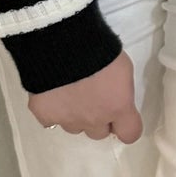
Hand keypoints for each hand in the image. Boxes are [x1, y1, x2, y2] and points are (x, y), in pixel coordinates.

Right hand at [27, 52, 142, 144]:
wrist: (63, 43)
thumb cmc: (100, 50)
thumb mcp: (122, 69)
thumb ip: (119, 92)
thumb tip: (113, 99)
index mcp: (118, 107)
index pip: (130, 134)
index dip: (125, 125)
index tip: (121, 117)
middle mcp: (94, 120)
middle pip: (99, 133)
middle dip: (98, 119)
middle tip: (92, 98)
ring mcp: (68, 120)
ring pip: (74, 127)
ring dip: (75, 115)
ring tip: (70, 92)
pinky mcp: (45, 115)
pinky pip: (50, 120)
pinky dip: (52, 110)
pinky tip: (52, 93)